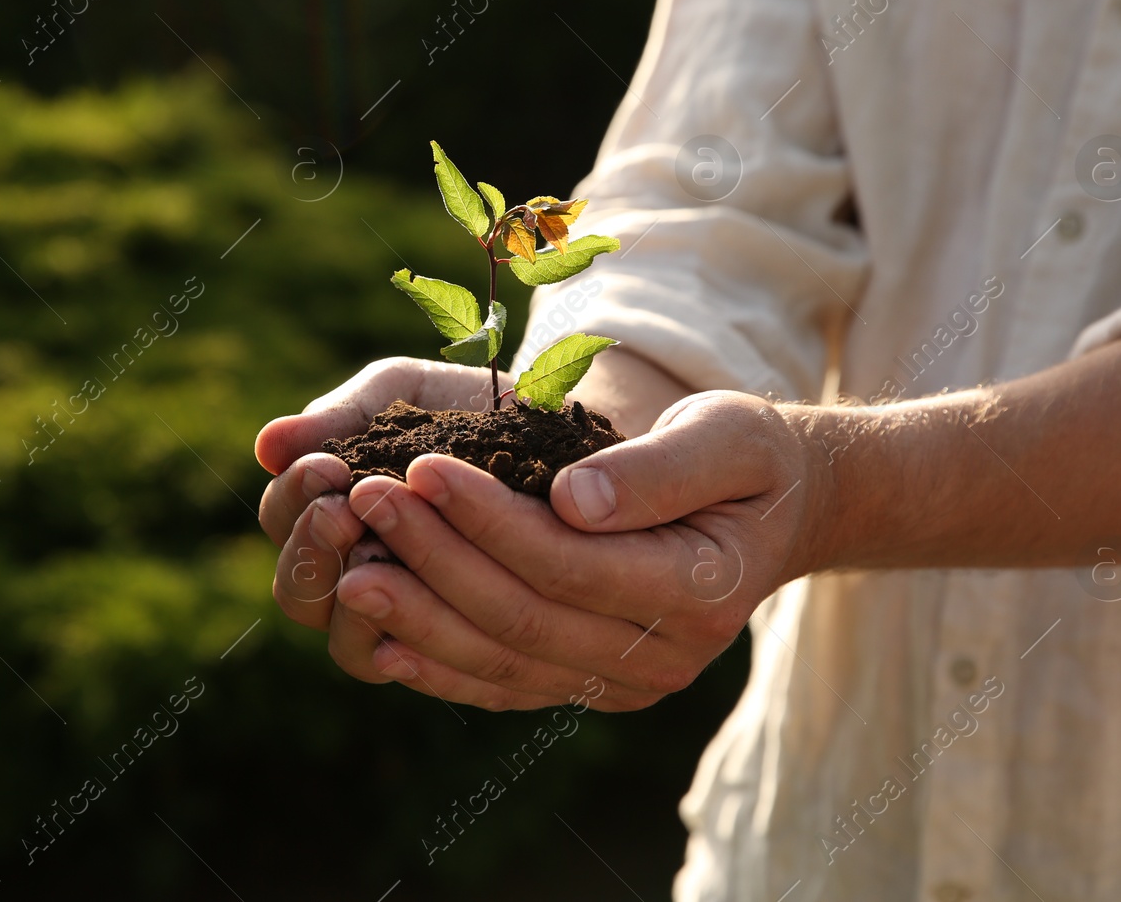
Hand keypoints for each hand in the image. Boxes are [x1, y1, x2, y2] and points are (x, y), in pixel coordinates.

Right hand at [255, 357, 492, 663]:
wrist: (558, 432)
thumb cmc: (469, 408)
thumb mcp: (405, 395)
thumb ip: (343, 415)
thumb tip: (267, 446)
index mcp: (329, 511)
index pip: (281, 519)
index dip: (294, 498)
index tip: (327, 466)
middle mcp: (354, 572)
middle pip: (297, 591)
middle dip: (312, 551)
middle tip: (344, 510)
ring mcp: (401, 616)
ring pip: (346, 642)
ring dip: (355, 598)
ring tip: (380, 554)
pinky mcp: (456, 647)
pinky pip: (417, 669)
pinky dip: (410, 648)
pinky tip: (420, 616)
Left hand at [334, 390, 826, 710]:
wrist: (770, 512)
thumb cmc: (745, 458)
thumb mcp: (726, 435)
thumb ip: (658, 470)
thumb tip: (572, 500)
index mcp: (700, 591)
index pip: (570, 562)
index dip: (489, 519)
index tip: (421, 467)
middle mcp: (663, 656)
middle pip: (524, 617)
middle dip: (435, 559)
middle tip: (364, 501)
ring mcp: (625, 682)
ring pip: (504, 661)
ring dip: (419, 619)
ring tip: (350, 569)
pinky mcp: (591, 686)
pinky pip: (505, 686)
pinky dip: (440, 666)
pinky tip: (381, 639)